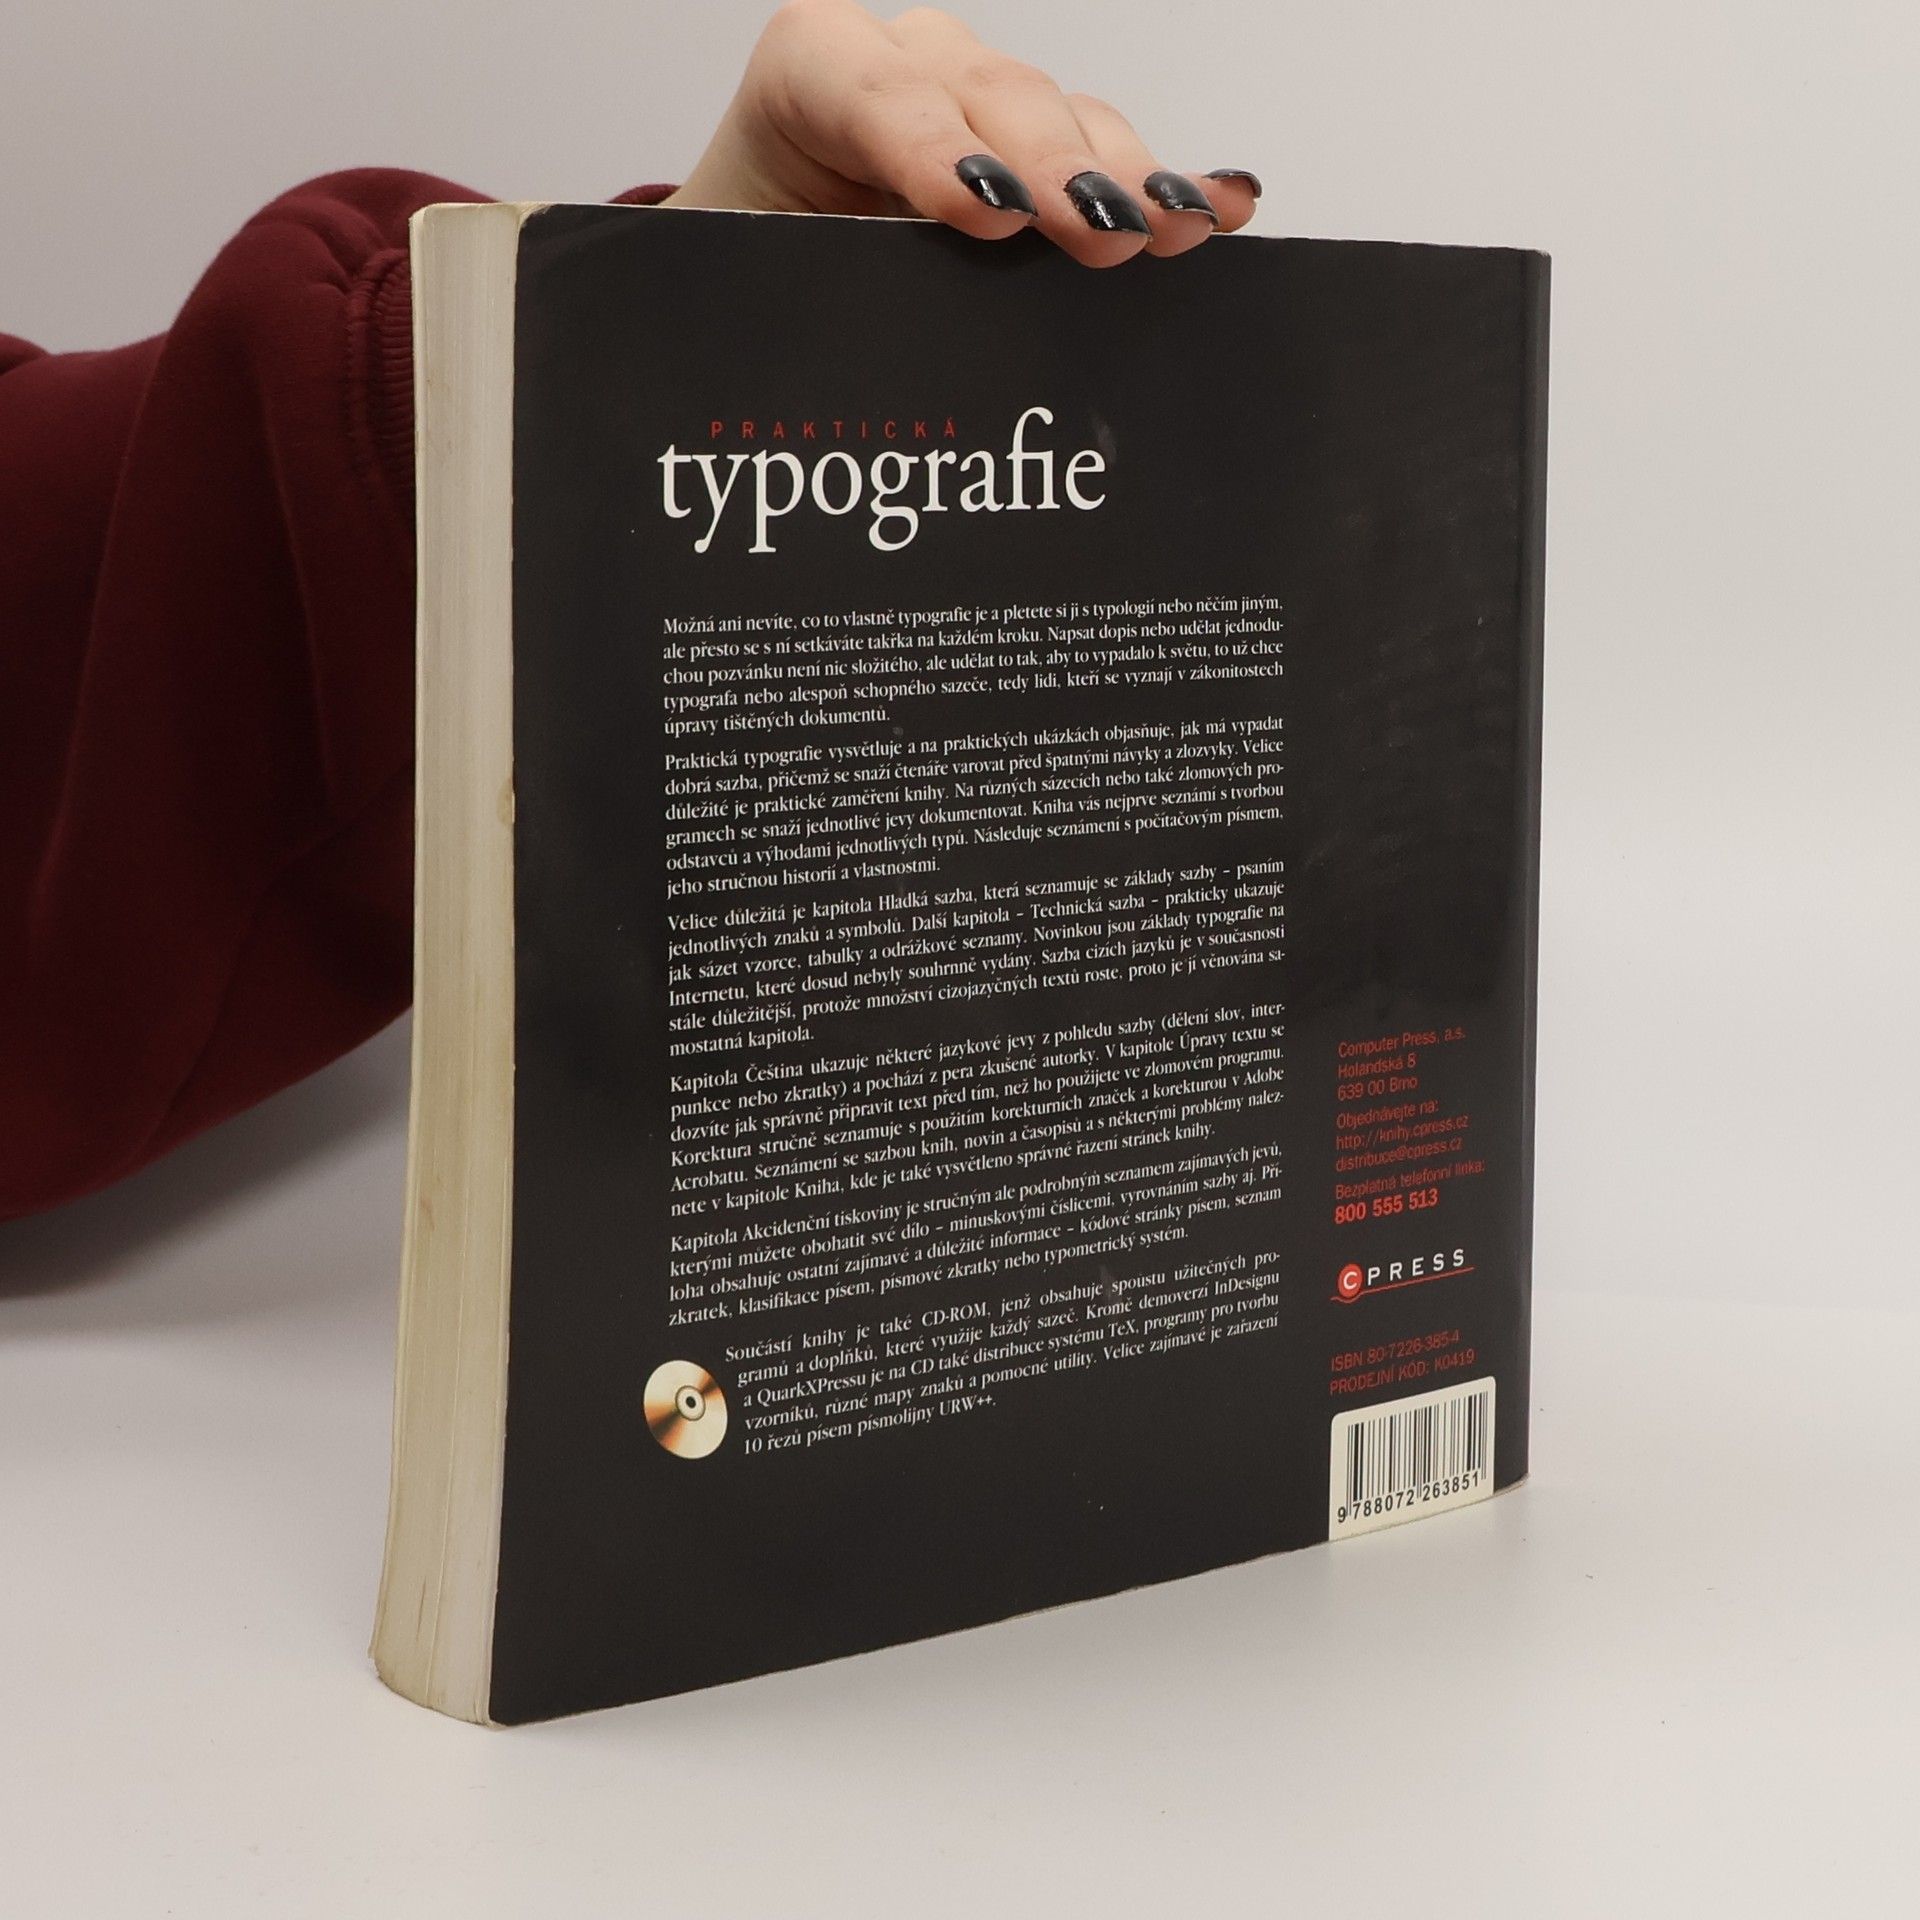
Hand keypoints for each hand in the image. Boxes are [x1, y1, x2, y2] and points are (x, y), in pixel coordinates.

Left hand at [662, 0, 1260, 266]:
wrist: (764, 269)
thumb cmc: (756, 273)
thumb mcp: (756, 282)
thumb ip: (803, 295)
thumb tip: (857, 370)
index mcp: (810, 75)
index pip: (868, 91)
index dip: (931, 148)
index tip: (985, 210)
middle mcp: (905, 67)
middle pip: (993, 98)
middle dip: (1051, 169)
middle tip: (1100, 233)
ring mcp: (983, 101)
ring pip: (1065, 120)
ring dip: (1125, 180)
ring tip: (1173, 233)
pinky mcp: (1040, 147)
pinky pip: (1112, 153)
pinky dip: (1167, 183)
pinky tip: (1222, 208)